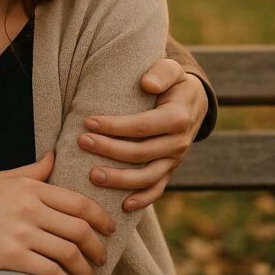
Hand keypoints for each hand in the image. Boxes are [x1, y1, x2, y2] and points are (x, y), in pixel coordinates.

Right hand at [0, 152, 115, 274]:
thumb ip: (31, 171)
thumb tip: (53, 157)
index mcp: (29, 187)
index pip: (77, 202)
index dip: (100, 218)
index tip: (108, 229)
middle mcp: (29, 208)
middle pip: (79, 228)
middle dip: (97, 246)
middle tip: (102, 255)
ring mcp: (21, 234)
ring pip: (69, 253)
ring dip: (85, 269)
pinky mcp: (12, 257)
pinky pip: (50, 272)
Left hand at [77, 58, 208, 210]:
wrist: (192, 102)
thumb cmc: (172, 83)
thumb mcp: (172, 70)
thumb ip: (162, 72)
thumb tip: (147, 84)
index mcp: (178, 117)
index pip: (142, 126)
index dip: (115, 126)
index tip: (89, 122)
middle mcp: (179, 142)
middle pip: (141, 152)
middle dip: (108, 149)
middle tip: (81, 142)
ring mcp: (175, 159)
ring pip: (147, 176)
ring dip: (119, 179)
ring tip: (92, 175)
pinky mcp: (170, 170)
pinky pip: (158, 189)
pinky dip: (143, 199)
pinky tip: (123, 205)